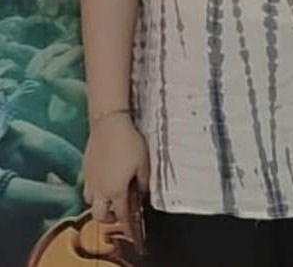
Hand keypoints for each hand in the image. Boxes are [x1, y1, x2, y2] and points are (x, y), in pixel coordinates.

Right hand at [83, 113, 149, 236]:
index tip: (132, 233)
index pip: (121, 216)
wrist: (108, 123)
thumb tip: (143, 192)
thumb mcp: (143, 163)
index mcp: (116, 192)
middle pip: (100, 215)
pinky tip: (104, 179)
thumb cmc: (128, 143)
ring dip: (100, 204)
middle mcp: (100, 190)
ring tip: (111, 196)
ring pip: (91, 202)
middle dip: (109, 218)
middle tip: (119, 212)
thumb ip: (144, 182)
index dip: (128, 226)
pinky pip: (88, 186)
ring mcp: (90, 179)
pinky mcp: (85, 167)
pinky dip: (96, 189)